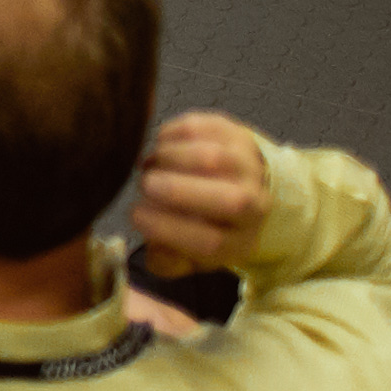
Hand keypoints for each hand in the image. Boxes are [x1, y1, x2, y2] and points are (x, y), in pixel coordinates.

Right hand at [127, 111, 269, 273]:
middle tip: (144, 186)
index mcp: (240, 242)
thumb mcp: (190, 254)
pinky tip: (159, 148)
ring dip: (168, 159)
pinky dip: (169, 135)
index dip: (164, 227)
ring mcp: (249, 165)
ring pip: (211, 157)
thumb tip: (153, 247)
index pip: (209, 241)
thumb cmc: (204, 222)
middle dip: (174, 190)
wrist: (244, 183)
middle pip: (228, 200)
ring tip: (149, 165)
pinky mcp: (235, 132)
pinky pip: (200, 128)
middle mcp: (256, 205)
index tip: (135, 214)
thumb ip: (166, 261)